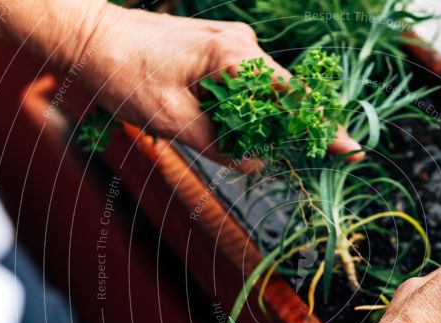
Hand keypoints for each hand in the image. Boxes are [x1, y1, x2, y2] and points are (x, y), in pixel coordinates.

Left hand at [74, 4, 361, 167]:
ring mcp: (229, 45)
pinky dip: (243, 109)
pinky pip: (244, 84)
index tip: (351, 149)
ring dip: (259, 122)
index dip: (322, 127)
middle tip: (289, 156)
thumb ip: (219, 146)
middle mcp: (240, 45)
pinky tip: (225, 125)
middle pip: (284, 94)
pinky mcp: (215, 51)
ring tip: (234, 141)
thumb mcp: (172, 121)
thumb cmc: (125, 75)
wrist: (89, 40)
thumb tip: (255, 164)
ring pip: (263, 91)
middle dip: (290, 129)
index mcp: (235, 57)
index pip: (294, 97)